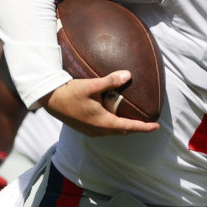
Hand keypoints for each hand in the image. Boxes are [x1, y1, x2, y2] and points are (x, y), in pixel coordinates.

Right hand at [43, 71, 158, 136]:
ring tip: (132, 117)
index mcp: (103, 123)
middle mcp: (98, 130)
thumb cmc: (69, 93)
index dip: (144, 127)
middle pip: (122, 131)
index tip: (156, 127)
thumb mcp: (91, 86)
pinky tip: (112, 114)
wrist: (50, 100)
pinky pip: (104, 129)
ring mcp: (90, 131)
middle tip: (147, 122)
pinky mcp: (85, 128)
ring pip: (113, 130)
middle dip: (135, 127)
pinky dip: (112, 123)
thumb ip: (110, 81)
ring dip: (123, 125)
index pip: (129, 127)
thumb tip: (128, 75)